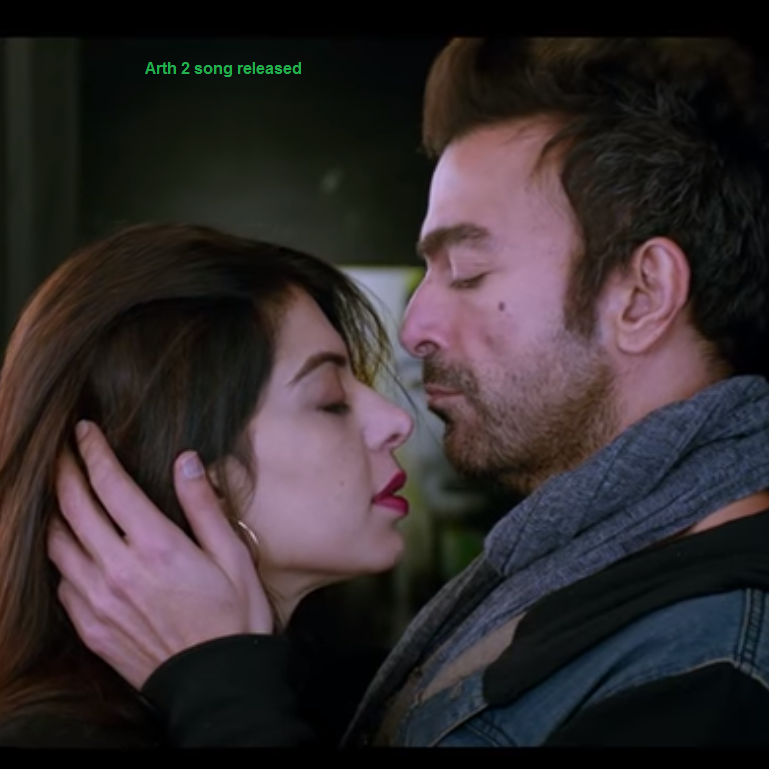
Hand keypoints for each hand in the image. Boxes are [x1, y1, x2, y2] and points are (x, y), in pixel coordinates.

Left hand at [47, 420, 273, 690]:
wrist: (218, 682)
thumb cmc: (235, 616)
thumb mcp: (233, 555)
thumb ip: (204, 506)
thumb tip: (186, 461)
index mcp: (157, 546)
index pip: (110, 484)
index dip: (93, 451)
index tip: (84, 430)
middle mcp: (118, 569)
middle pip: (74, 507)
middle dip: (65, 471)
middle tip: (63, 450)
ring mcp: (99, 601)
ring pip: (57, 544)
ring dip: (55, 512)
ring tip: (62, 494)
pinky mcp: (91, 628)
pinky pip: (62, 582)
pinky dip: (61, 556)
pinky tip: (72, 548)